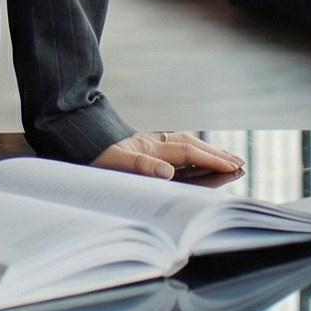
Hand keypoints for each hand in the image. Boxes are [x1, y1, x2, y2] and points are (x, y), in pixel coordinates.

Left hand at [94, 131, 244, 180]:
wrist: (71, 137)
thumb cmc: (89, 155)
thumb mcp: (111, 164)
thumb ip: (140, 167)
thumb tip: (169, 173)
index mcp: (148, 147)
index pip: (187, 153)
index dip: (211, 160)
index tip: (232, 167)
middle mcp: (152, 143)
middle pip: (191, 147)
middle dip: (216, 155)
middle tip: (239, 162)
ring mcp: (148, 144)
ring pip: (185, 145)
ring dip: (206, 152)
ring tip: (226, 159)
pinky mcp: (142, 148)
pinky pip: (175, 149)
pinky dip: (191, 153)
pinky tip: (197, 157)